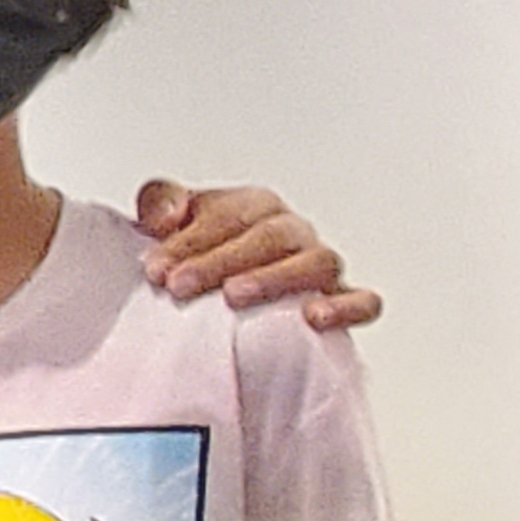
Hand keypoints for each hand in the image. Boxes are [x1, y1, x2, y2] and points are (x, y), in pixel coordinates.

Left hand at [137, 181, 380, 329]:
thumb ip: (161, 202)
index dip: (189, 242)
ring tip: (234, 297)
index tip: (156, 271)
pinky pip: (363, 300)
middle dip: (220, 261)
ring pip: (317, 262)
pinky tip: (315, 318)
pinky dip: (347, 307)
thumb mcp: (169, 222)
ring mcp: (320, 265)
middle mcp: (292, 231)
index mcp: (254, 206)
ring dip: (275, 278)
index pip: (228, 215)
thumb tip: (166, 217)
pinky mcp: (342, 300)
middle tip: (180, 286)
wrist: (219, 295)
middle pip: (269, 237)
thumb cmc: (197, 256)